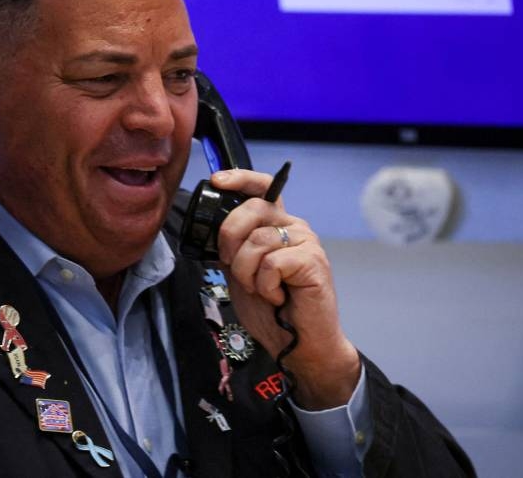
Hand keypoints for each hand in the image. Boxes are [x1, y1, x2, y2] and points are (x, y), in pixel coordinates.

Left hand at [212, 168, 360, 409]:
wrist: (299, 344)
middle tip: (232, 266)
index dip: (240, 178)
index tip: (216, 181)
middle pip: (251, 209)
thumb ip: (232, 249)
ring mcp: (306, 242)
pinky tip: (277, 297)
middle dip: (229, 239)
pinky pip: (272, 262)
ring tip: (261, 290)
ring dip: (246, 272)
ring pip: (257, 240)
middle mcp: (293, 226)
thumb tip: (209, 230)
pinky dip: (265, 285)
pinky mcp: (313, 261)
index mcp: (276, 225)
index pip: (262, 188)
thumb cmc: (272, 310)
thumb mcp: (241, 272)